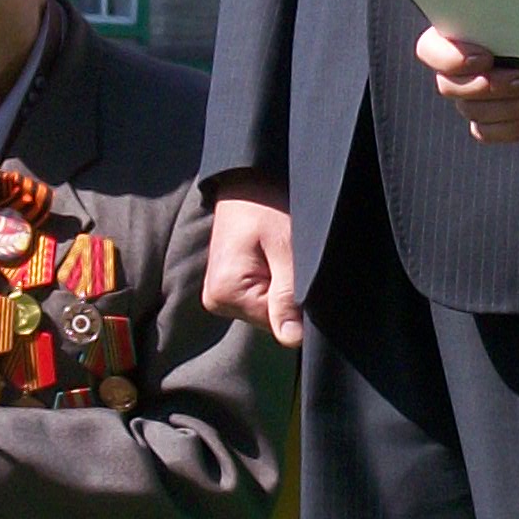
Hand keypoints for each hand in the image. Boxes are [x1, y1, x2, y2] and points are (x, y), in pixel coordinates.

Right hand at [203, 181, 303, 346]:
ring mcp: (220, 294)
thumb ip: (287, 295)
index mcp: (224, 293)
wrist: (247, 179)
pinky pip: (261, 296)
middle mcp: (217, 299)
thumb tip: (292, 339)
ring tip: (281, 253)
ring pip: (267, 307)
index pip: (276, 322)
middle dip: (289, 293)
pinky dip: (275, 281)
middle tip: (291, 257)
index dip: (298, 302)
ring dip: (282, 286)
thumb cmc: (265, 204)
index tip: (301, 269)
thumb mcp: (284, 247)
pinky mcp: (229, 286)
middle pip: (270, 317)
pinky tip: (275, 258)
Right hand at [418, 23, 518, 145]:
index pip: (429, 49)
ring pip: (472, 111)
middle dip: (493, 86)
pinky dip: (515, 126)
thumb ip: (516, 13)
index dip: (451, 59)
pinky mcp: (485, 122)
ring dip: (512, 108)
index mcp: (456, 34)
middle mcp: (456, 68)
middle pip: (450, 86)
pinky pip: (486, 132)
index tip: (486, 58)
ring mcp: (468, 98)